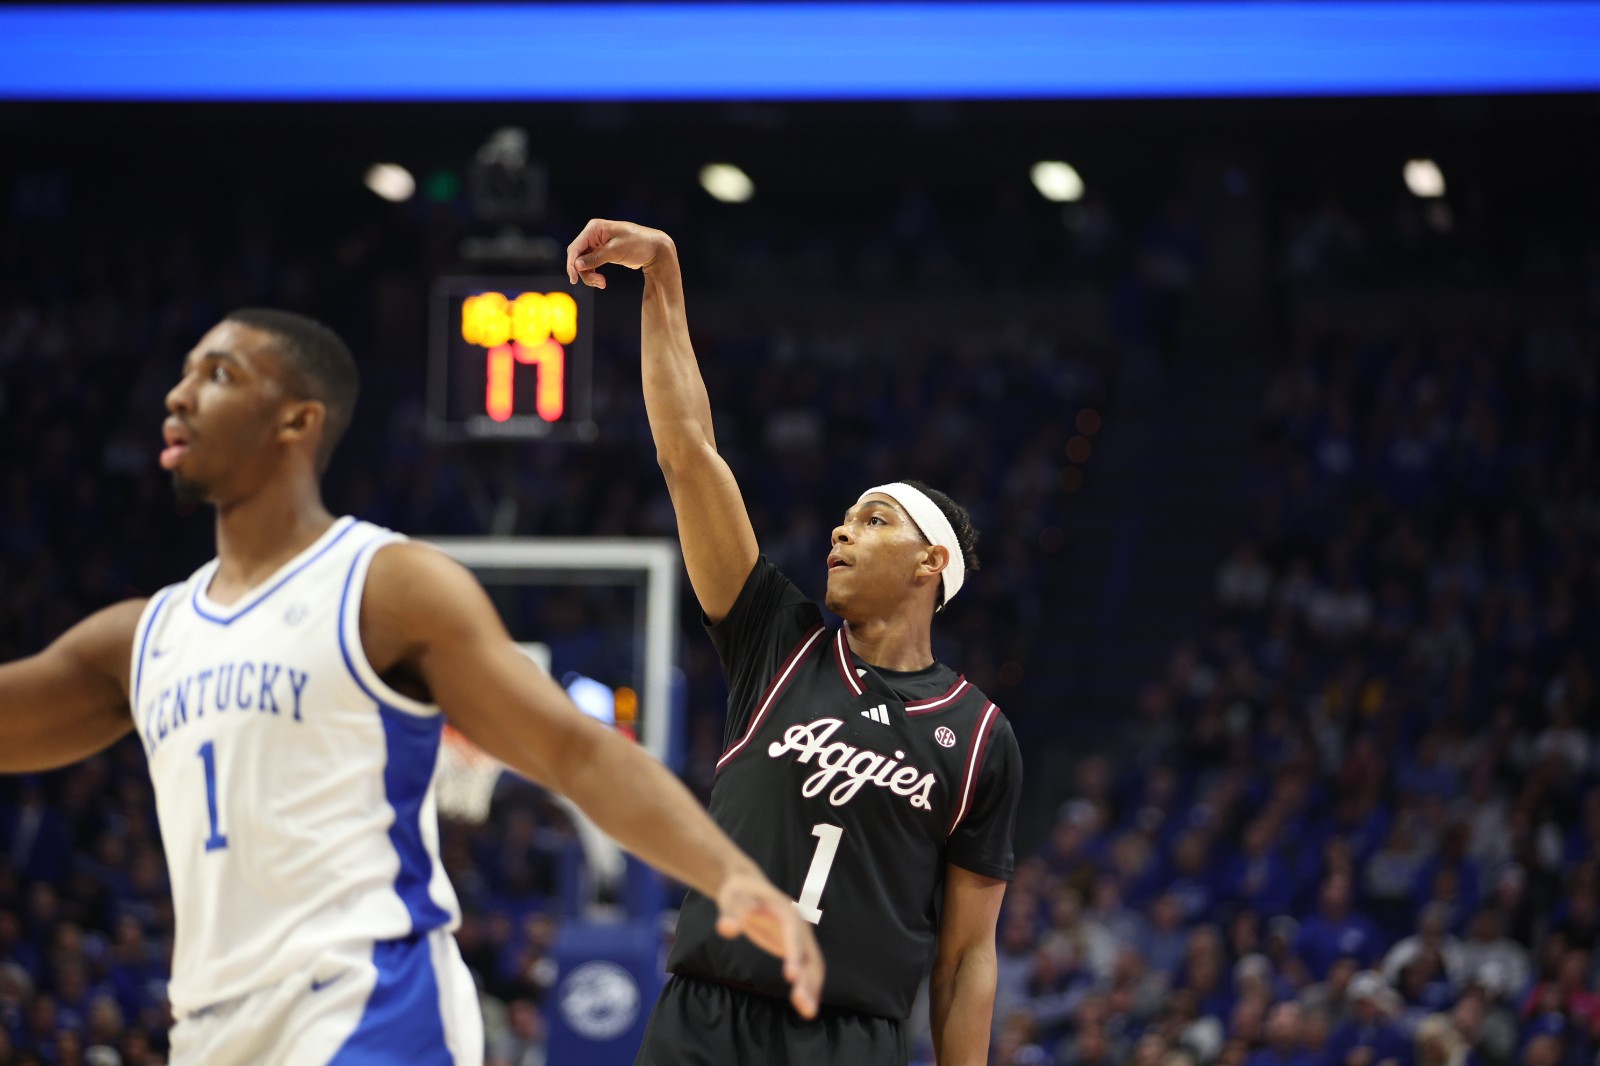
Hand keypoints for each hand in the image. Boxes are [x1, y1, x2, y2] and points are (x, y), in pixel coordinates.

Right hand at [565, 218, 673, 289]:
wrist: (655, 248)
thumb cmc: (638, 244)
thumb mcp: (616, 251)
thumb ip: (595, 258)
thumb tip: (577, 265)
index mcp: (594, 228)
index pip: (576, 247)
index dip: (572, 264)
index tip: (573, 279)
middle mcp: (593, 234)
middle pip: (578, 256)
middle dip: (584, 272)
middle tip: (598, 283)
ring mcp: (597, 244)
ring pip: (583, 263)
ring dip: (590, 275)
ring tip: (602, 283)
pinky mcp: (602, 252)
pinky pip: (591, 265)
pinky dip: (594, 274)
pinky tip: (602, 282)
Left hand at [714, 870, 824, 1018]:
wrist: (748, 886)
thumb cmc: (738, 892)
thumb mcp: (731, 898)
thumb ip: (731, 913)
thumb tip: (727, 928)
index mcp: (785, 910)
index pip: (793, 932)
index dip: (794, 953)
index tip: (792, 975)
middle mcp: (798, 924)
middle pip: (808, 952)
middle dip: (807, 977)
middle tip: (802, 1002)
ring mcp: (800, 937)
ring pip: (812, 963)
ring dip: (812, 986)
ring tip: (807, 1012)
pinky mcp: (796, 947)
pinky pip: (808, 967)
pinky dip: (810, 985)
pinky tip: (805, 1005)